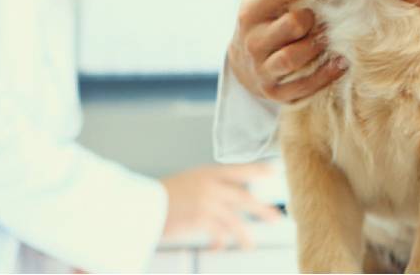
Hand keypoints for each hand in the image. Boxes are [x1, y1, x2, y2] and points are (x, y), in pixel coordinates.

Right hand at [162, 163, 281, 249]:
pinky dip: (219, 243)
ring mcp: (207, 202)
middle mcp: (210, 185)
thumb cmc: (161, 194)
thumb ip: (208, 186)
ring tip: (249, 245)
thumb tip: (226, 197)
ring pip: (234, 220)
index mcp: (207, 173)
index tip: (272, 172)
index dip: (257, 170)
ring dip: (244, 235)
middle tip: (277, 217)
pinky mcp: (201, 219)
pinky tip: (219, 248)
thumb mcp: (188, 181)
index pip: (238, 170)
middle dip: (262, 210)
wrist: (142, 203)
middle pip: (244, 198)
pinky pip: (218, 234)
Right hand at [228, 0, 346, 103]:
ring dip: (317, 46)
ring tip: (330, 37)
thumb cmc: (262, 23)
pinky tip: (341, 62)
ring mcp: (263, 69)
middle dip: (310, 18)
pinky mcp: (275, 92)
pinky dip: (325, 75)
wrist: (243, 67)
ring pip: (294, 57)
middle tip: (319, 16)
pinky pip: (303, 86)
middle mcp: (254, 41)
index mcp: (250, 13)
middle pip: (291, 25)